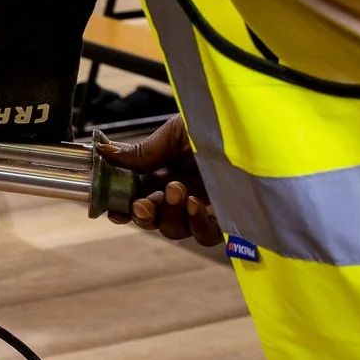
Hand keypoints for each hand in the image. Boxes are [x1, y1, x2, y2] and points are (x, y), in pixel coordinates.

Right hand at [97, 115, 222, 245]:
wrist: (254, 130)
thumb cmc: (218, 124)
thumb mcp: (174, 133)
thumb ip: (141, 151)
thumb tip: (104, 154)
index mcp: (167, 169)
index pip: (137, 194)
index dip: (122, 204)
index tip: (111, 208)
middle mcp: (184, 190)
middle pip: (152, 217)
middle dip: (142, 214)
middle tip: (141, 205)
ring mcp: (205, 207)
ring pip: (174, 228)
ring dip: (168, 214)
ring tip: (175, 190)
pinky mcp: (228, 220)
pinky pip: (205, 234)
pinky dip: (195, 223)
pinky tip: (194, 204)